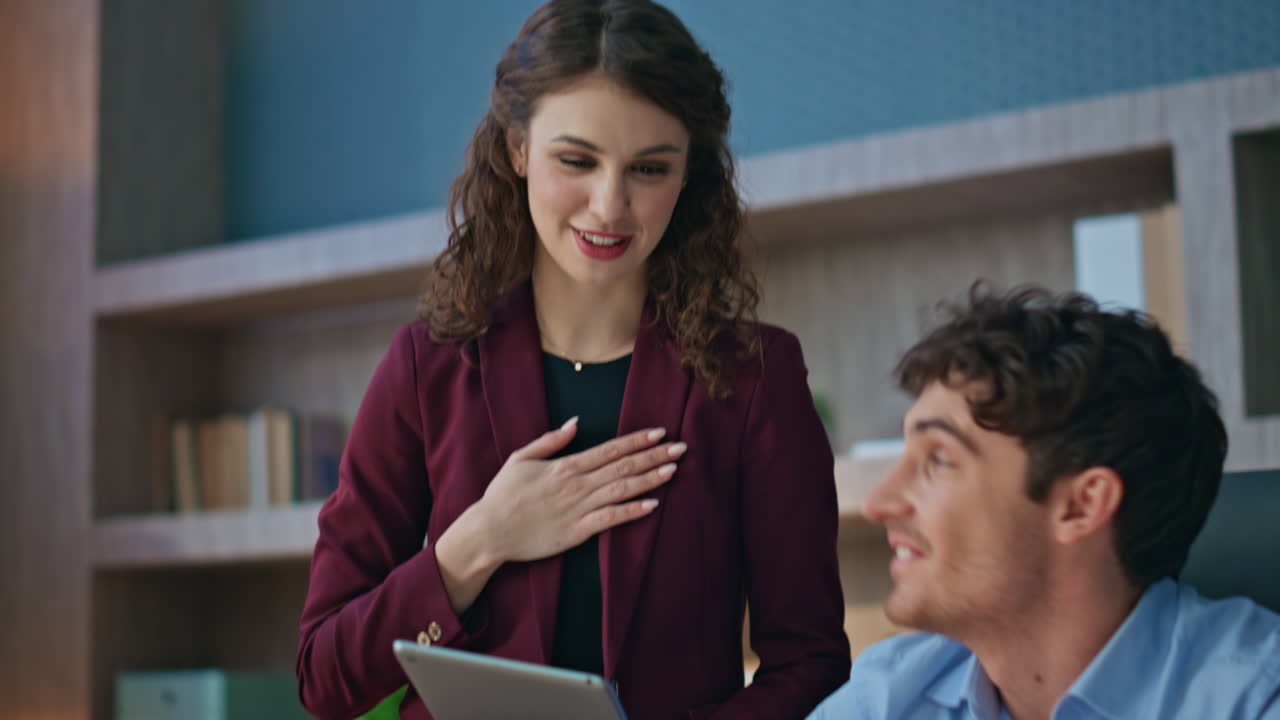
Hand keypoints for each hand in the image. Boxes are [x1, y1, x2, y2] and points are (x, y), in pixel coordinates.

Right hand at [475, 417, 685, 563]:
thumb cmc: (503, 494)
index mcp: (566, 465)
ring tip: (673, 470)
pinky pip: (610, 519)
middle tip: (681, 447)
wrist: (489, 530)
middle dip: (654, 455)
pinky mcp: (577, 532)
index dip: (637, 440)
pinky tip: (652, 505)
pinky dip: (632, 511)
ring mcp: (578, 508)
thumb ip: (551, 440)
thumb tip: (576, 423)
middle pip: (623, 466)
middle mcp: (577, 484)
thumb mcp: (521, 458)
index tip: (660, 432)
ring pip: (621, 490)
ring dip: (650, 479)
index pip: (610, 449)